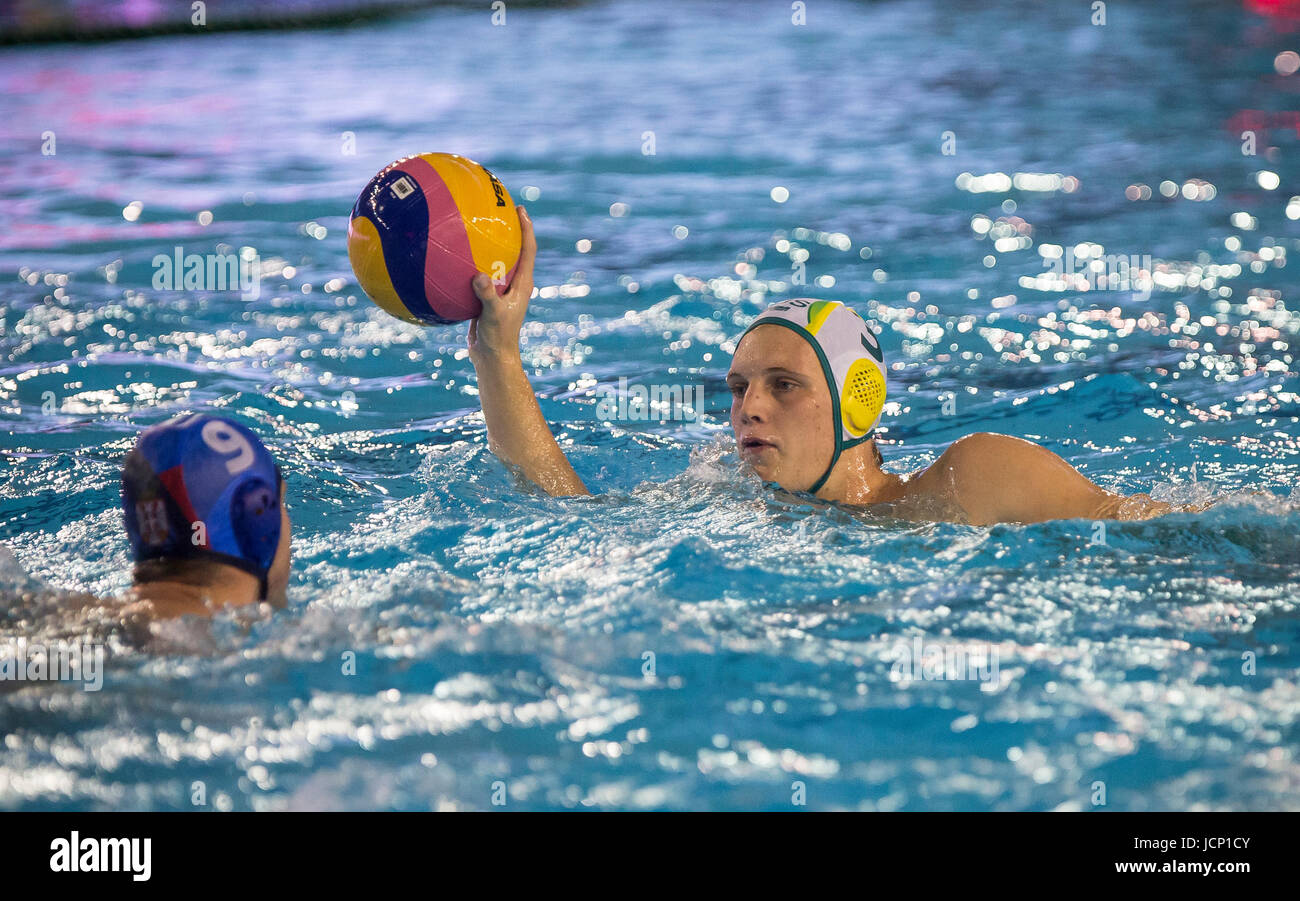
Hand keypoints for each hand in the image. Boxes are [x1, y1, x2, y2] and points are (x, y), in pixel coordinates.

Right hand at [468, 205, 535, 363]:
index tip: (520, 209)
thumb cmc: (498, 337)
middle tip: (497, 209)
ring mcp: (500, 290)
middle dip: (509, 229)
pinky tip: (450, 257)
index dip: (526, 228)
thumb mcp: (493, 315)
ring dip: (488, 245)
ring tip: (473, 226)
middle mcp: (514, 284)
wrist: (491, 357)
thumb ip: (487, 295)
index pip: (528, 250)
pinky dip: (468, 265)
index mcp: (522, 284)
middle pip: (514, 250)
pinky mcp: (486, 297)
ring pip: (495, 261)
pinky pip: (478, 275)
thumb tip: (478, 276)